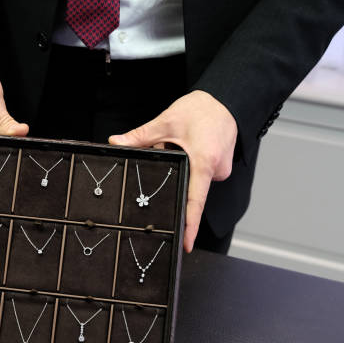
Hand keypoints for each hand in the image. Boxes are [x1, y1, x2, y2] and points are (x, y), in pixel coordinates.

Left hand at [109, 90, 236, 252]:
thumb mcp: (166, 121)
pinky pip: (200, 172)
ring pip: (192, 178)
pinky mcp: (220, 167)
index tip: (186, 244)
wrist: (227, 98)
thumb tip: (117, 143)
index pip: (194, 201)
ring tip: (181, 142)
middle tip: (170, 151)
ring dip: (182, 166)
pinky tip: (189, 145)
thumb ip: (140, 136)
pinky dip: (190, 163)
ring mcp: (221, 170)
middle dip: (174, 179)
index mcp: (204, 162)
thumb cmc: (201, 109)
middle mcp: (215, 170)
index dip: (189, 225)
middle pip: (189, 188)